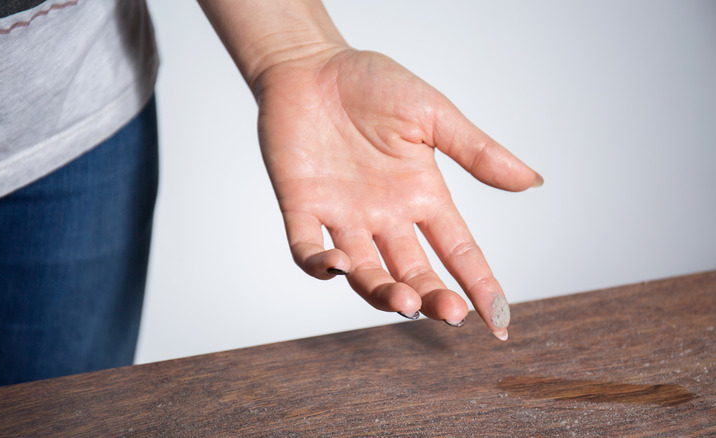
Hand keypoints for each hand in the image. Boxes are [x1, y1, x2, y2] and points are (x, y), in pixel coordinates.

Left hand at [255, 48, 541, 339]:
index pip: (459, 251)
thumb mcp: (432, 114)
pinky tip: (339, 267)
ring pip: (365, 272)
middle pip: (415, 272)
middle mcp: (385, 216)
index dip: (480, 285)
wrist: (311, 64)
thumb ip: (476, 151)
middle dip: (433, 297)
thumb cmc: (371, 83)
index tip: (501, 321)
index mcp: (422, 195)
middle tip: (450, 312)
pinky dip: (319, 266)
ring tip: (403, 301)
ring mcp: (343, 216)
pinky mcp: (302, 207)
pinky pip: (306, 250)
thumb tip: (533, 180)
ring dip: (382, 292)